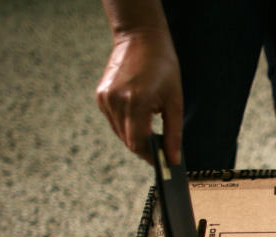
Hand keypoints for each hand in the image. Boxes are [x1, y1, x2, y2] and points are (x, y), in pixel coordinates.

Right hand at [95, 29, 182, 164]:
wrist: (140, 38)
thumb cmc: (163, 66)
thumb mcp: (174, 100)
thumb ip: (173, 133)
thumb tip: (173, 159)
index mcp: (136, 101)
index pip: (137, 143)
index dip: (149, 155)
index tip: (161, 160)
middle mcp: (116, 101)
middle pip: (128, 140)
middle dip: (144, 146)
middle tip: (159, 146)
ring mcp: (105, 98)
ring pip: (119, 132)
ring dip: (134, 135)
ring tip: (149, 125)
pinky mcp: (101, 95)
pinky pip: (113, 120)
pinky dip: (125, 124)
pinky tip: (137, 113)